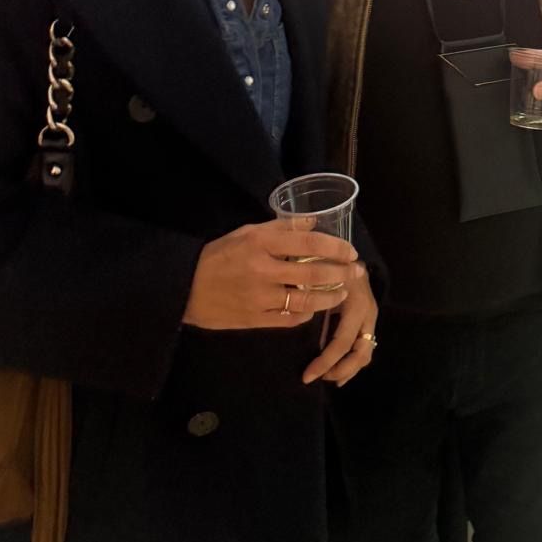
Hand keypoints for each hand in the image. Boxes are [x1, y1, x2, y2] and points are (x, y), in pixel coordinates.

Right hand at [184, 220, 358, 329]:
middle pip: (313, 274)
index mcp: (260, 243)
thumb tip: (313, 222)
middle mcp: (263, 270)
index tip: (351, 251)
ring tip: (342, 293)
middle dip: (341, 274)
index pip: (309, 243)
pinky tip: (314, 309)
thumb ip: (281, 228)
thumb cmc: (218, 255)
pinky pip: (290, 319)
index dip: (335, 247)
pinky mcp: (254, 319)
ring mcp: (259, 297)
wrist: (184, 287)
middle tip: (356, 273)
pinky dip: (306, 314)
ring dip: (330, 297)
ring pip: (306, 300)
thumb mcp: (246, 233)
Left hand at [303, 265, 378, 385]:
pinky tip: (339, 370)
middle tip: (317, 378)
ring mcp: (371, 318)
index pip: (342, 342)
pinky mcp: (368, 320)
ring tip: (330, 378)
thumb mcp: (321, 274)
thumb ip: (311, 292)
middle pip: (360, 353)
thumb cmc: (331, 261)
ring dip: (348, 369)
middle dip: (340, 370)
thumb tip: (295, 310)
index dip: (325, 362)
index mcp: (356, 306)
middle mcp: (368, 314)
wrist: (351, 251)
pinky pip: (365, 346)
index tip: (307, 375)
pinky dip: (353, 361)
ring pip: (366, 352)